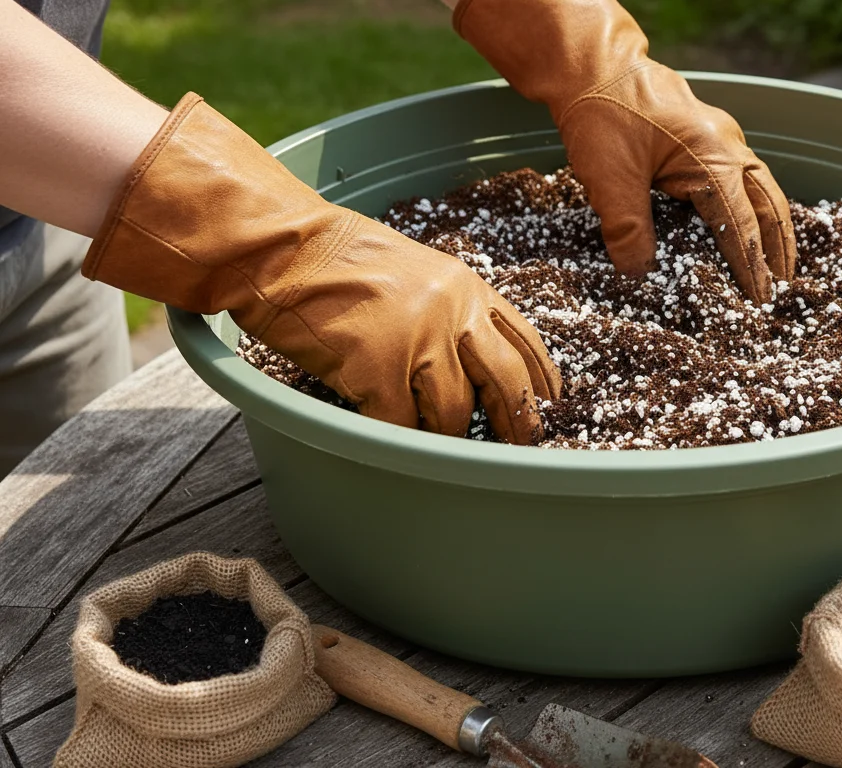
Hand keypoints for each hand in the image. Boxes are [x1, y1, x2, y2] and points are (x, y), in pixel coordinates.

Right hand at [84, 94, 560, 442]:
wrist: (285, 251)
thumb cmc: (340, 263)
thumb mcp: (416, 273)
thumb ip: (452, 310)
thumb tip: (476, 364)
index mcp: (467, 289)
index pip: (525, 340)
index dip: (541, 380)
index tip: (549, 404)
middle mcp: (453, 313)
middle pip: (507, 382)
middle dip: (518, 420)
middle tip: (517, 444)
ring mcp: (417, 342)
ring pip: (456, 414)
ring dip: (446, 434)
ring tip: (428, 433)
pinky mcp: (378, 370)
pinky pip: (403, 425)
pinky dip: (398, 435)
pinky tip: (387, 427)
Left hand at [455, 0, 796, 303]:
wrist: (590, 65)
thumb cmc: (601, 114)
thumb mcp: (609, 181)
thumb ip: (628, 232)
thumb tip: (639, 276)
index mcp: (713, 158)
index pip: (741, 225)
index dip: (751, 266)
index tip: (760, 299)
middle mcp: (727, 145)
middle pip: (768, 203)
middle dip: (778, 245)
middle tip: (786, 285)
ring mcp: (719, 136)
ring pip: (760, 186)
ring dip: (770, 223)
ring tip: (778, 259)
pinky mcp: (704, 135)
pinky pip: (742, 174)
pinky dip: (752, 202)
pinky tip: (746, 220)